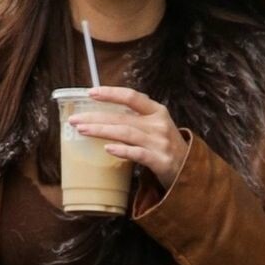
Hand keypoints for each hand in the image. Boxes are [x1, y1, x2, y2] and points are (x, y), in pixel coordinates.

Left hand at [68, 85, 187, 190]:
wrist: (189, 170)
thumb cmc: (165, 147)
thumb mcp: (154, 127)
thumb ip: (134, 119)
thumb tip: (102, 116)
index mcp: (156, 111)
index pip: (131, 97)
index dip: (111, 93)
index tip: (90, 93)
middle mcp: (158, 124)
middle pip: (122, 118)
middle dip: (96, 117)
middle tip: (74, 120)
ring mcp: (160, 143)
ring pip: (127, 133)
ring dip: (102, 131)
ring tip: (83, 131)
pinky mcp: (161, 161)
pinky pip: (138, 154)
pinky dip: (123, 151)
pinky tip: (108, 149)